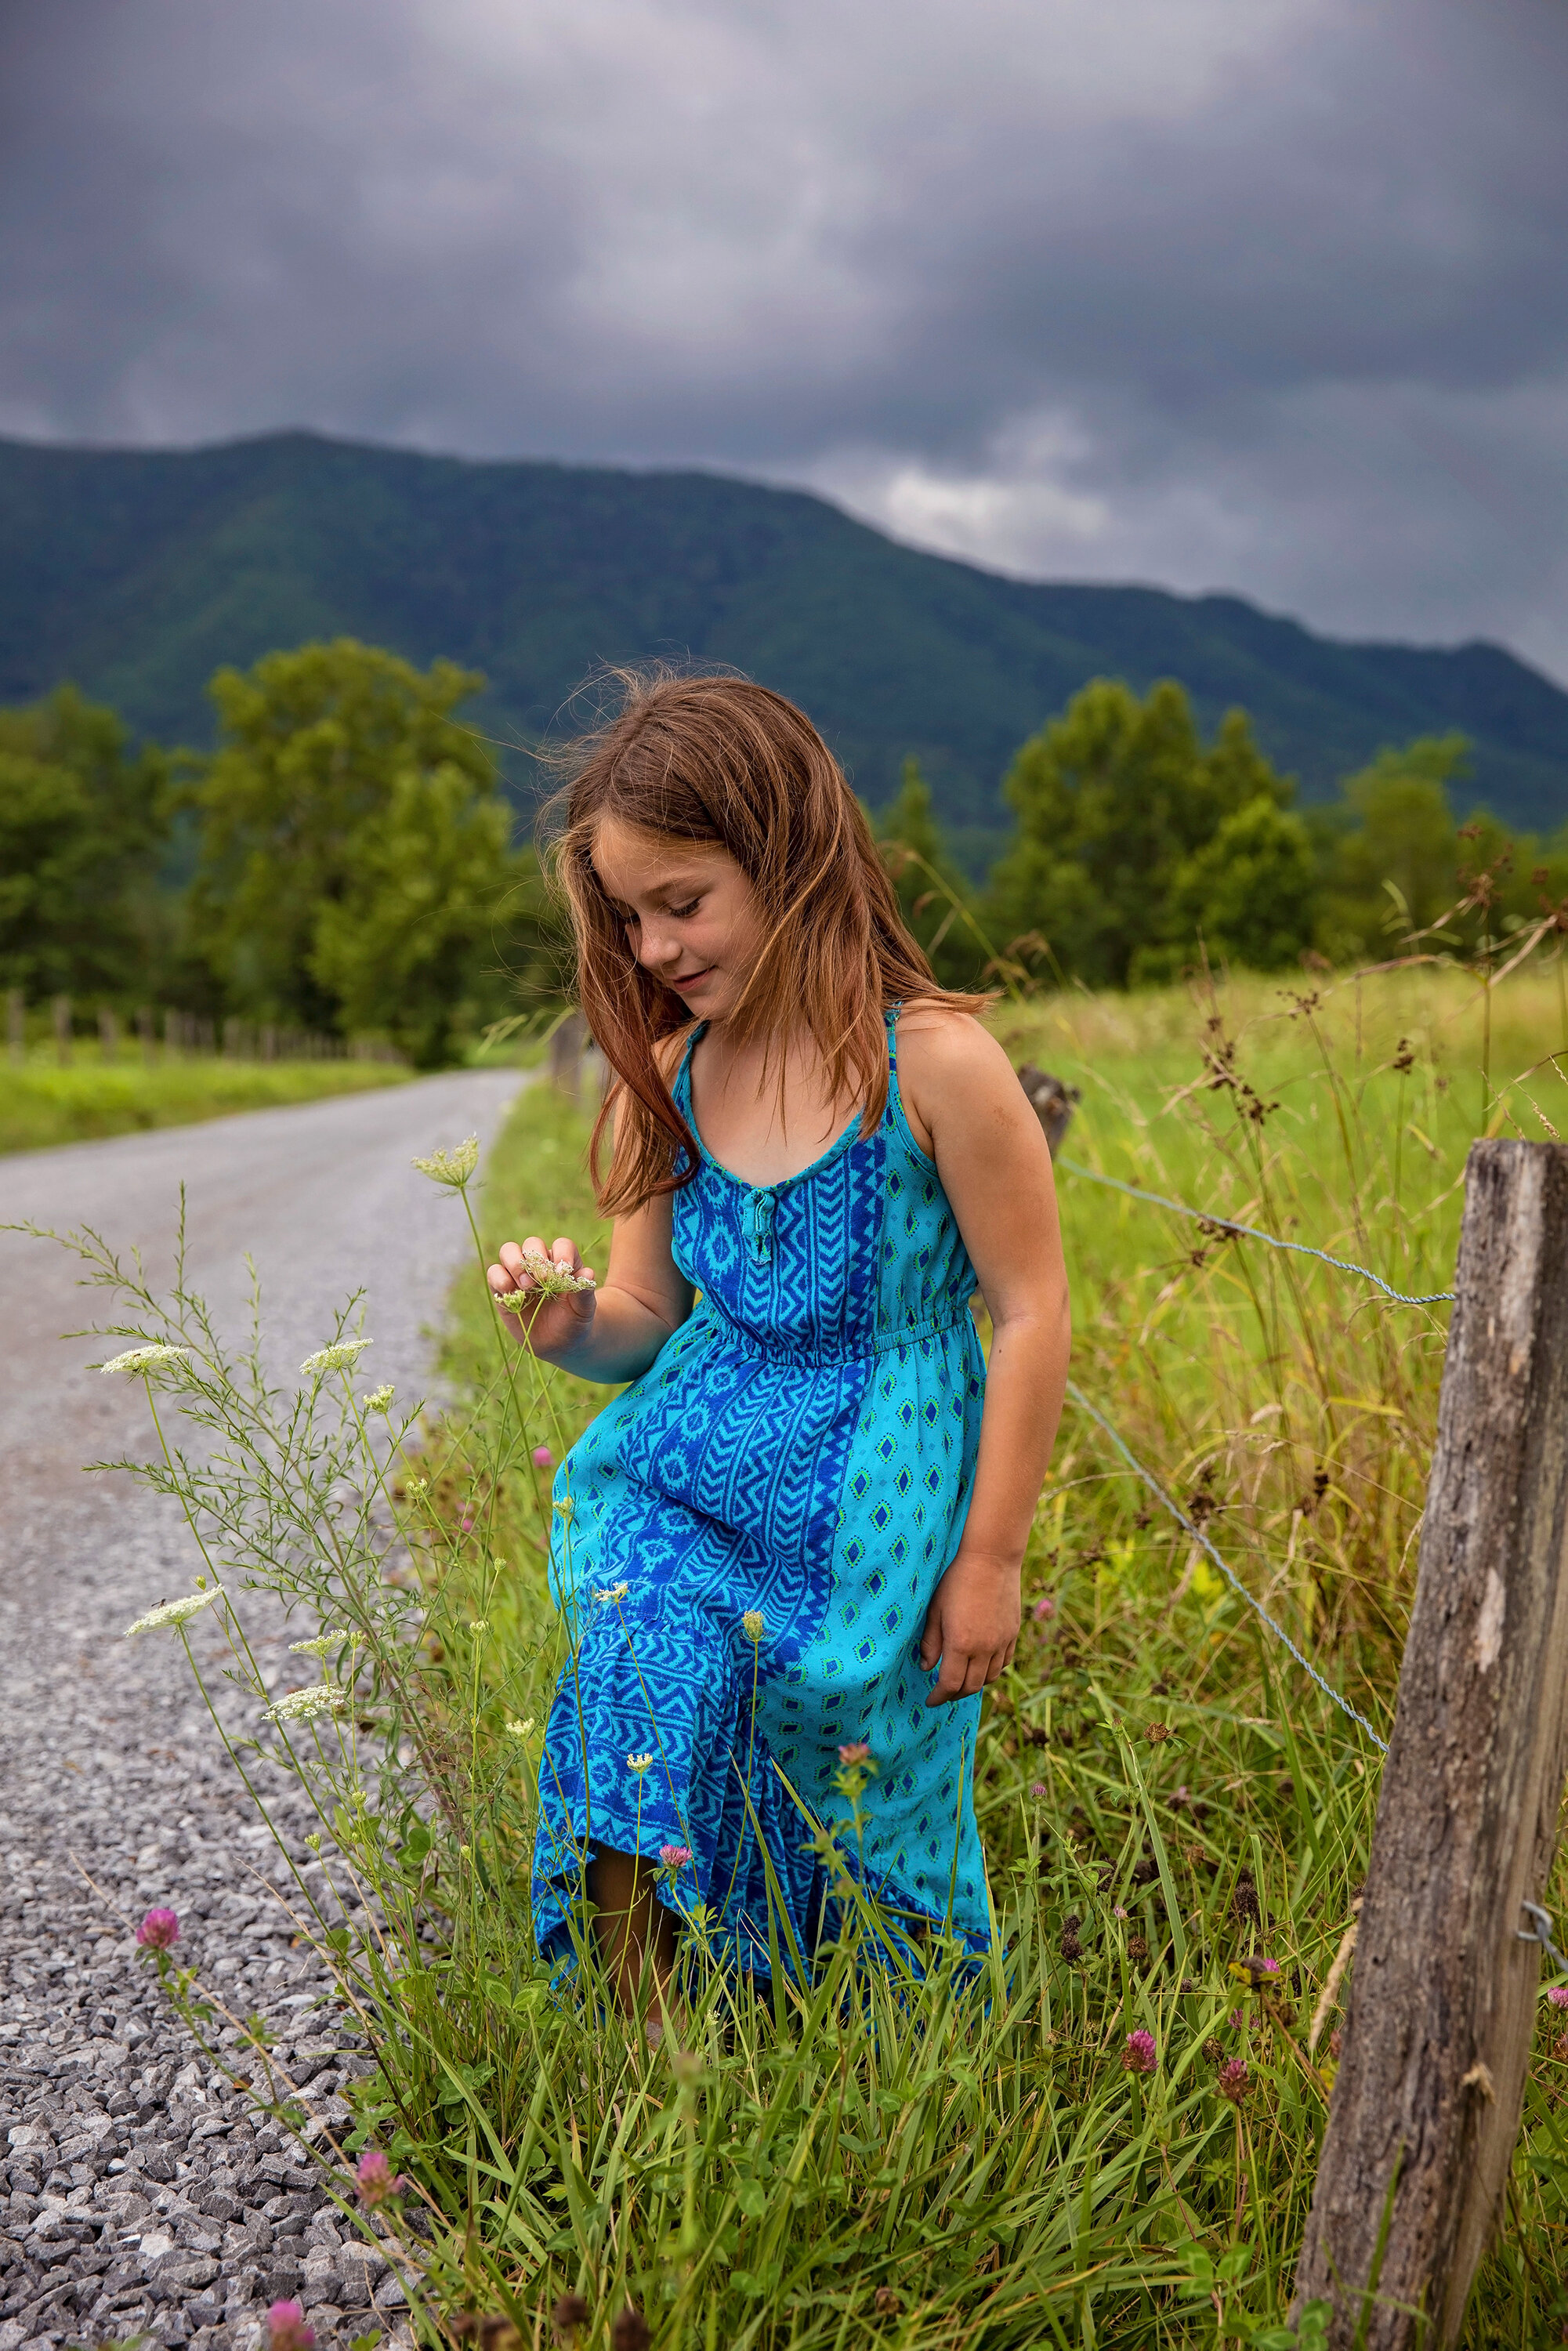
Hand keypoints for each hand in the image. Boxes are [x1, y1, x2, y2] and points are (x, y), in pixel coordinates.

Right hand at [487, 1234, 596, 1362]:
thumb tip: (588, 1273)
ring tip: (527, 1286)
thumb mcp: (584, 1310)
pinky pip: (494, 1272)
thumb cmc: (574, 1321)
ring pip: (508, 1250)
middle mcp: (540, 1263)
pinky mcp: (503, 1287)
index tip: (563, 1274)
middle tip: (542, 1280)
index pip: (561, 1245)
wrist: (558, 1343)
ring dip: (515, 1264)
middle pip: (532, 1243)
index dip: (562, 1255)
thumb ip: (585, 1293)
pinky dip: (500, 1279)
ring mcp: (519, 1273)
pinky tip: (511, 1294)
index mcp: (563, 1262)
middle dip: (535, 1259)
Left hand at [919, 1547, 1019, 1705]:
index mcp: (961, 1644)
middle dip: (955, 1695)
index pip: (950, 1684)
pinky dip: (992, 1670)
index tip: (930, 1700)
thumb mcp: (935, 1610)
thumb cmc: (957, 1582)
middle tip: (944, 1694)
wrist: (991, 1560)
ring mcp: (1002, 1642)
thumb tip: (926, 1667)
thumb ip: (931, 1642)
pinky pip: (1004, 1663)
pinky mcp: (1013, 1634)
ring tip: (962, 1681)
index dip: (939, 1697)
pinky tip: (982, 1665)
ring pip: (990, 1678)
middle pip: (971, 1686)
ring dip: (974, 1684)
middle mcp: (984, 1648)